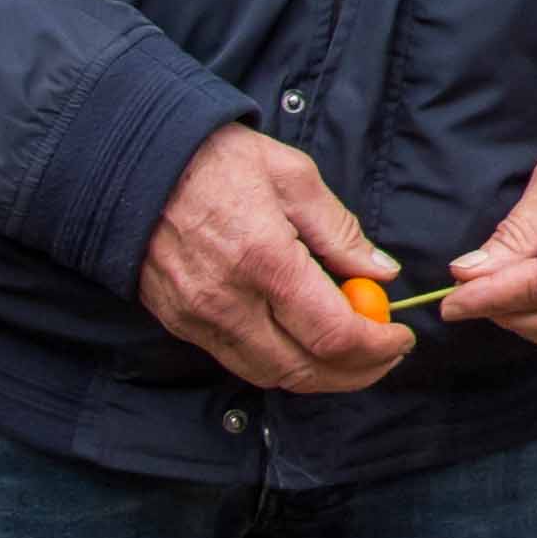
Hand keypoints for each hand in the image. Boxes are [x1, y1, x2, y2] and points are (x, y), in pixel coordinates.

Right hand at [136, 123, 411, 394]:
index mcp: (265, 261)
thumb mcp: (294, 177)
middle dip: (357, 373)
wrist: (135, 162)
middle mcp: (228, 301)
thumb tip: (381, 273)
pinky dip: (280, 363)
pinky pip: (238, 361)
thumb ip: (341, 231)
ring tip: (354, 355)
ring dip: (319, 376)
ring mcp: (198, 319)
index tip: (401, 338)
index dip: (377, 347)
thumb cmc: (219, 161)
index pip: (334, 334)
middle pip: (304, 370)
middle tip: (386, 355)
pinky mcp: (179, 323)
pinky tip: (304, 343)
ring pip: (270, 375)